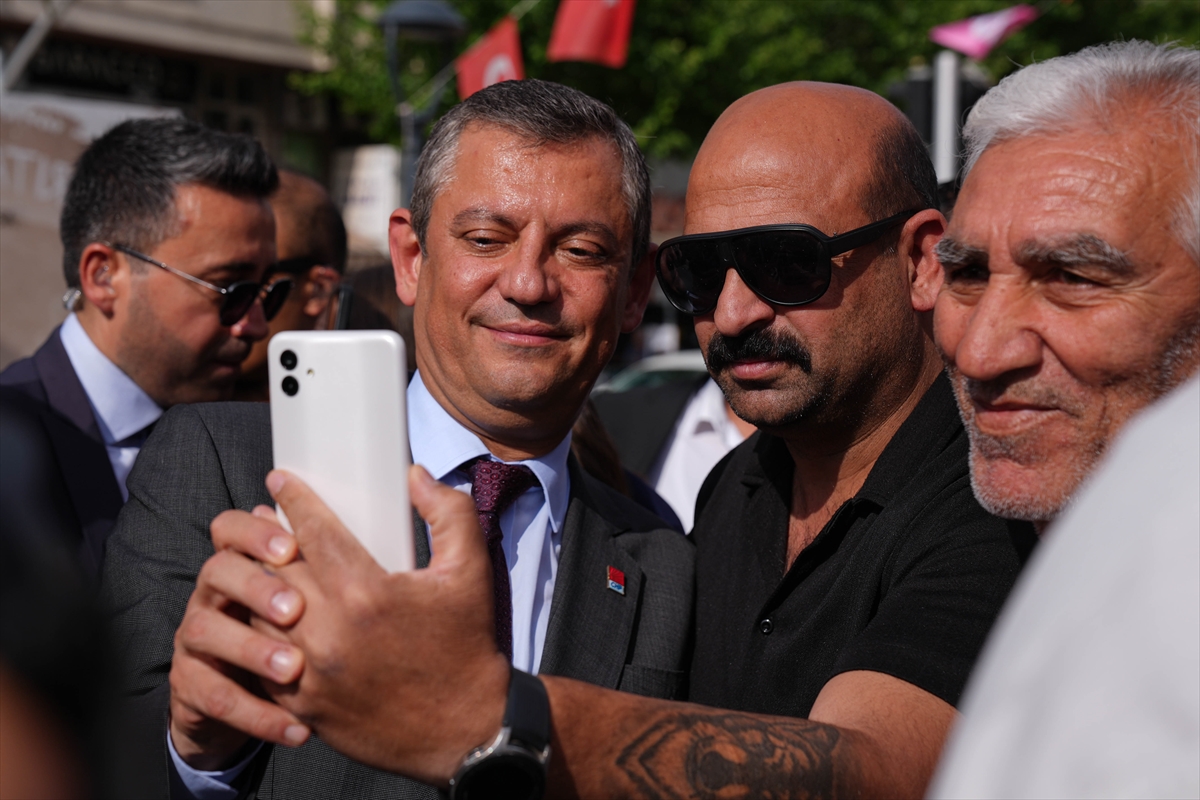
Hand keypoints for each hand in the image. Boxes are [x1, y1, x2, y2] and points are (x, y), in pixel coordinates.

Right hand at [168, 506, 310, 768]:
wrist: (240, 698)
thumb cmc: (288, 633)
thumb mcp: (303, 599)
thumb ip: (320, 571)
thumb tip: (361, 540)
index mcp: (240, 564)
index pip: (230, 529)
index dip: (254, 533)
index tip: (292, 546)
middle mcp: (211, 595)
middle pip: (217, 572)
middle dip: (256, 588)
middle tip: (295, 610)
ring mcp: (194, 639)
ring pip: (206, 632)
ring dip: (253, 650)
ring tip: (294, 669)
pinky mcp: (189, 685)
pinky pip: (215, 697)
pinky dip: (258, 714)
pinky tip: (298, 727)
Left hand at [257, 466, 509, 785]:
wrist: (464, 730)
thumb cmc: (467, 646)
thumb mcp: (471, 572)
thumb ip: (449, 513)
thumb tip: (415, 476)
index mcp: (367, 594)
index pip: (313, 532)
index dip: (293, 500)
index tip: (280, 479)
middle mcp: (330, 633)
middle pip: (275, 569)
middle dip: (264, 537)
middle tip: (262, 517)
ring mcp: (310, 673)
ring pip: (257, 614)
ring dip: (254, 585)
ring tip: (259, 563)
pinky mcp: (302, 705)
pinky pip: (260, 660)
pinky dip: (257, 633)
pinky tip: (262, 615)